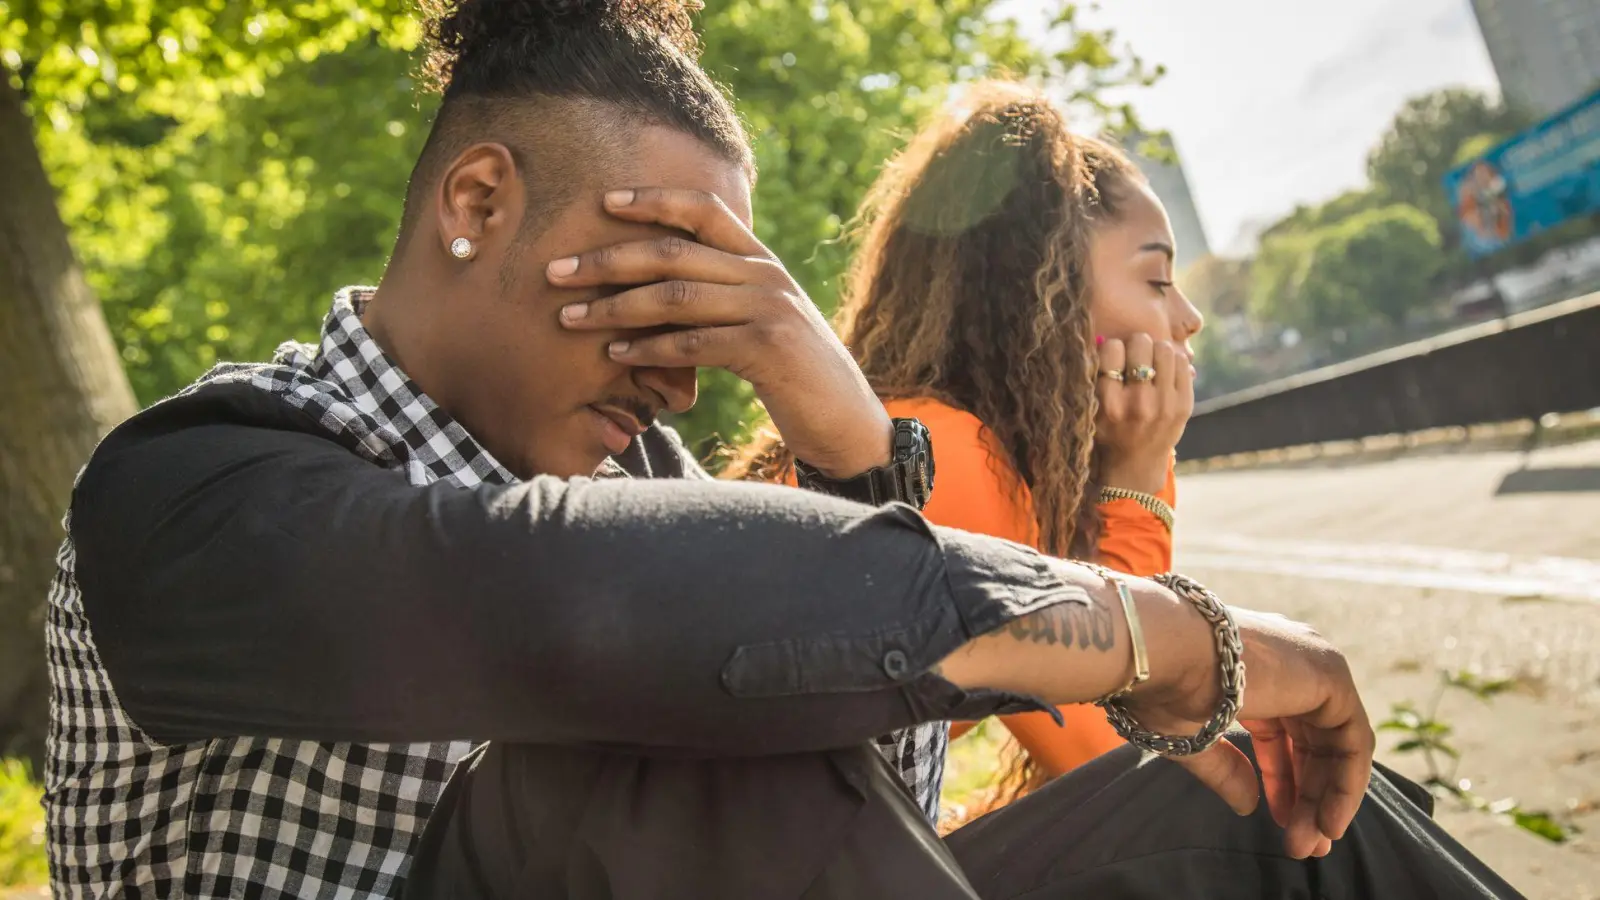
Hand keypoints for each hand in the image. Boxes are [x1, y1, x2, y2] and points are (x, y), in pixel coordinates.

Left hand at [550, 188, 890, 477]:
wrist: (850, 423)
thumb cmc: (794, 379)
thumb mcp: (758, 327)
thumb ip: (720, 302)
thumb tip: (654, 296)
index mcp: (760, 261)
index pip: (703, 208)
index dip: (652, 199)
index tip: (603, 200)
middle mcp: (765, 275)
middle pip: (674, 250)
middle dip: (607, 259)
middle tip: (555, 271)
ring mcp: (770, 309)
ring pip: (676, 296)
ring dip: (615, 308)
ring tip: (571, 319)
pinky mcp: (769, 349)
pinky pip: (695, 343)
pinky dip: (649, 349)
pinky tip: (616, 357)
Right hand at [1095, 334, 1193, 493]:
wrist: (1136, 465)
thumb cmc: (1107, 431)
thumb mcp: (1089, 409)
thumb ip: (1091, 377)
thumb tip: (1102, 336)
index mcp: (1109, 404)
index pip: (1111, 349)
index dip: (1111, 348)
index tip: (1113, 359)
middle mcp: (1138, 403)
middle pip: (1140, 343)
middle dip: (1135, 345)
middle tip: (1134, 356)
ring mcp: (1165, 404)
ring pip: (1164, 348)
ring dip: (1155, 350)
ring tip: (1150, 363)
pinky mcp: (1184, 405)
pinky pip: (1181, 362)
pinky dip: (1171, 362)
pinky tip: (1164, 374)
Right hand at [1124, 607, 1374, 860]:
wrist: (1160, 653)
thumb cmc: (1161, 687)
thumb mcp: (1193, 737)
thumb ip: (1227, 769)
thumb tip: (1248, 806)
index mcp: (1255, 666)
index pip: (1282, 731)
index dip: (1282, 780)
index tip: (1281, 822)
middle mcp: (1291, 660)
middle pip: (1312, 741)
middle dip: (1308, 796)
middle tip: (1303, 844)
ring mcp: (1313, 664)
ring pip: (1336, 743)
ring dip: (1326, 797)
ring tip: (1313, 843)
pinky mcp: (1331, 677)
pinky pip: (1353, 740)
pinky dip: (1346, 784)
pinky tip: (1329, 821)